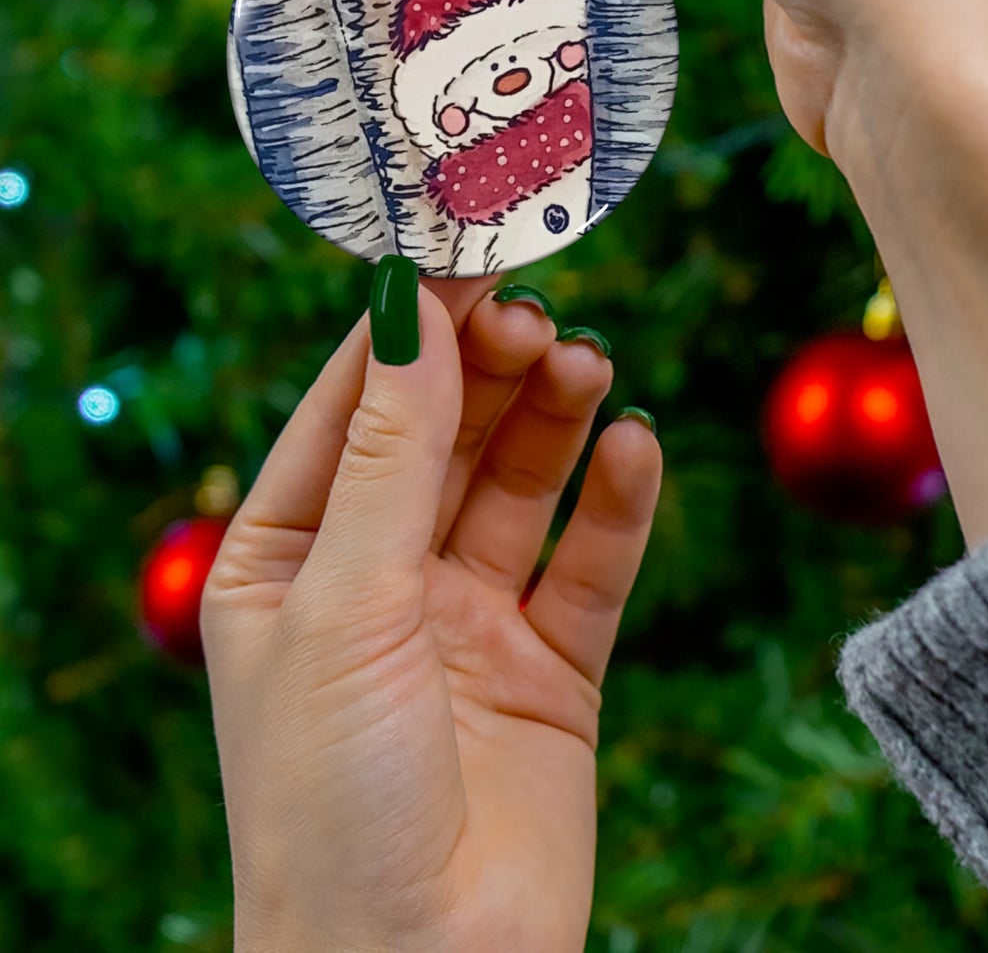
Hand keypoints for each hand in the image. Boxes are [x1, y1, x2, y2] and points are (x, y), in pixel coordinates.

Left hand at [202, 274, 661, 952]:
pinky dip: (617, 502)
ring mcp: (469, 621)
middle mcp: (380, 580)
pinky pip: (590, 563)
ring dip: (555, 419)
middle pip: (446, 434)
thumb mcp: (346, 603)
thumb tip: (411, 308)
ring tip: (587, 365)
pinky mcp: (552, 667)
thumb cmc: (332, 801)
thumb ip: (391, 454)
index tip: (463, 250)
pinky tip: (635, 448)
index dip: (408, 329)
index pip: (352, 408)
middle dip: (489, 369)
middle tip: (537, 312)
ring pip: (521, 485)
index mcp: (289, 560)